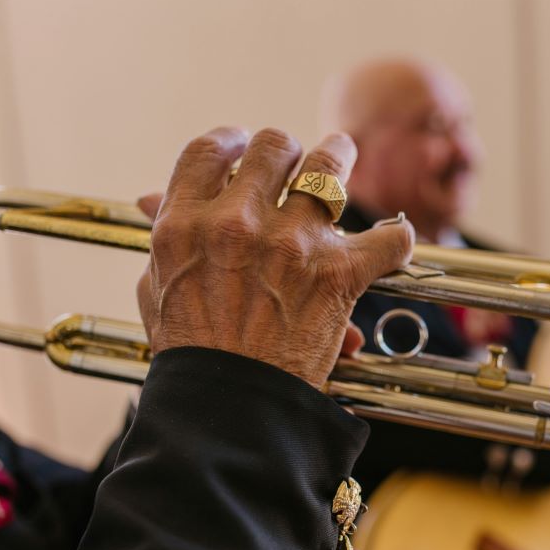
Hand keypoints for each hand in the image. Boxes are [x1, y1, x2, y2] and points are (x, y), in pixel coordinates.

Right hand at [134, 127, 413, 386]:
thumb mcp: (158, 290)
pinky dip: (397, 241)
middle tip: (294, 161)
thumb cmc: (192, 356)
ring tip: (340, 156)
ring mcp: (290, 242)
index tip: (243, 144)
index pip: (209, 149)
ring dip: (338, 158)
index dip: (231, 140)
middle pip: (273, 147)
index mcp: (185, 223)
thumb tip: (152, 197)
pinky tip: (393, 242)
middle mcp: (236, 222)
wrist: (229, 409)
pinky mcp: (336, 272)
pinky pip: (388, 237)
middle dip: (286, 150)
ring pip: (328, 166)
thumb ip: (163, 239)